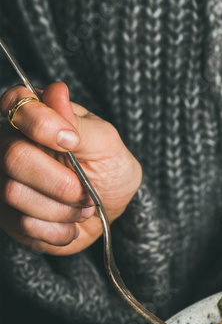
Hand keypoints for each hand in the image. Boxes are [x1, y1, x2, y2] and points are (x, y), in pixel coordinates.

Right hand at [0, 82, 140, 254]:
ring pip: (15, 193)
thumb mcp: (107, 144)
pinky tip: (70, 225)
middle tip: (86, 191)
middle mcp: (11, 143)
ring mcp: (4, 179)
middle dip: (61, 182)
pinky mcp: (7, 215)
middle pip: (13, 157)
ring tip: (81, 208)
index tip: (72, 142)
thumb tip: (56, 93)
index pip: (17, 103)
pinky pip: (22, 224)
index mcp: (36, 116)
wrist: (109, 212)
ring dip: (62, 209)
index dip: (42, 124)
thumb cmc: (109, 170)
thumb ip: (80, 124)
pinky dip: (57, 230)